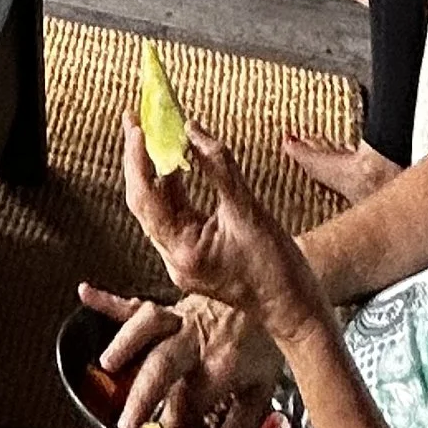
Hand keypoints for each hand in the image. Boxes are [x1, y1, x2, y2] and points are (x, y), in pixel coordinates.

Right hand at [77, 284, 278, 427]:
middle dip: (143, 397)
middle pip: (164, 365)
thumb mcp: (264, 390)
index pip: (192, 403)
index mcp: (222, 363)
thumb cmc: (266, 344)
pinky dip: (110, 299)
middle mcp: (198, 339)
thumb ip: (239, 427)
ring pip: (148, 324)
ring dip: (126, 343)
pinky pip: (138, 302)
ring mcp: (182, 318)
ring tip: (107, 364)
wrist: (273, 291)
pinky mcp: (171, 306)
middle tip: (126, 426)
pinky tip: (86, 294)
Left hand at [123, 119, 321, 349]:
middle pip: (144, 201)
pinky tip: (174, 161)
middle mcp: (175, 258)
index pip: (147, 199)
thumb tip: (192, 130)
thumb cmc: (278, 268)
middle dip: (137, 159)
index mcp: (184, 252)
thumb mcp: (248, 210)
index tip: (138, 127)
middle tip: (133, 118)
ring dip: (152, 169)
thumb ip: (218, 167)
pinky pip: (173, 213)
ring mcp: (182, 258)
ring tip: (148, 131)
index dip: (139, 160)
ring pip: (156, 206)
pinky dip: (172, 186)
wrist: (294, 309)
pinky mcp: (192, 254)